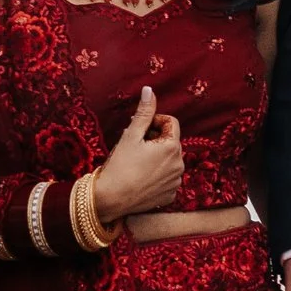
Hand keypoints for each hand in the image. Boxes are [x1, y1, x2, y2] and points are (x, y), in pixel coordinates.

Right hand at [90, 88, 181, 219]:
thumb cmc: (119, 166)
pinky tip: (140, 177)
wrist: (110, 199)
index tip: (139, 130)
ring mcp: (176, 182)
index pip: (170, 123)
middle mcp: (180, 165)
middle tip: (134, 146)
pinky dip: (156, 174)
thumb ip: (144, 112)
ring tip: (136, 162)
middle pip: (170, 141)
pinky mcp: (170, 196)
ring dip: (156, 157)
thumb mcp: (131, 135)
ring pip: (169, 160)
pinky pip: (167, 178)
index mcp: (172, 147)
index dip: (154, 122)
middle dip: (154, 139)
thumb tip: (149, 90)